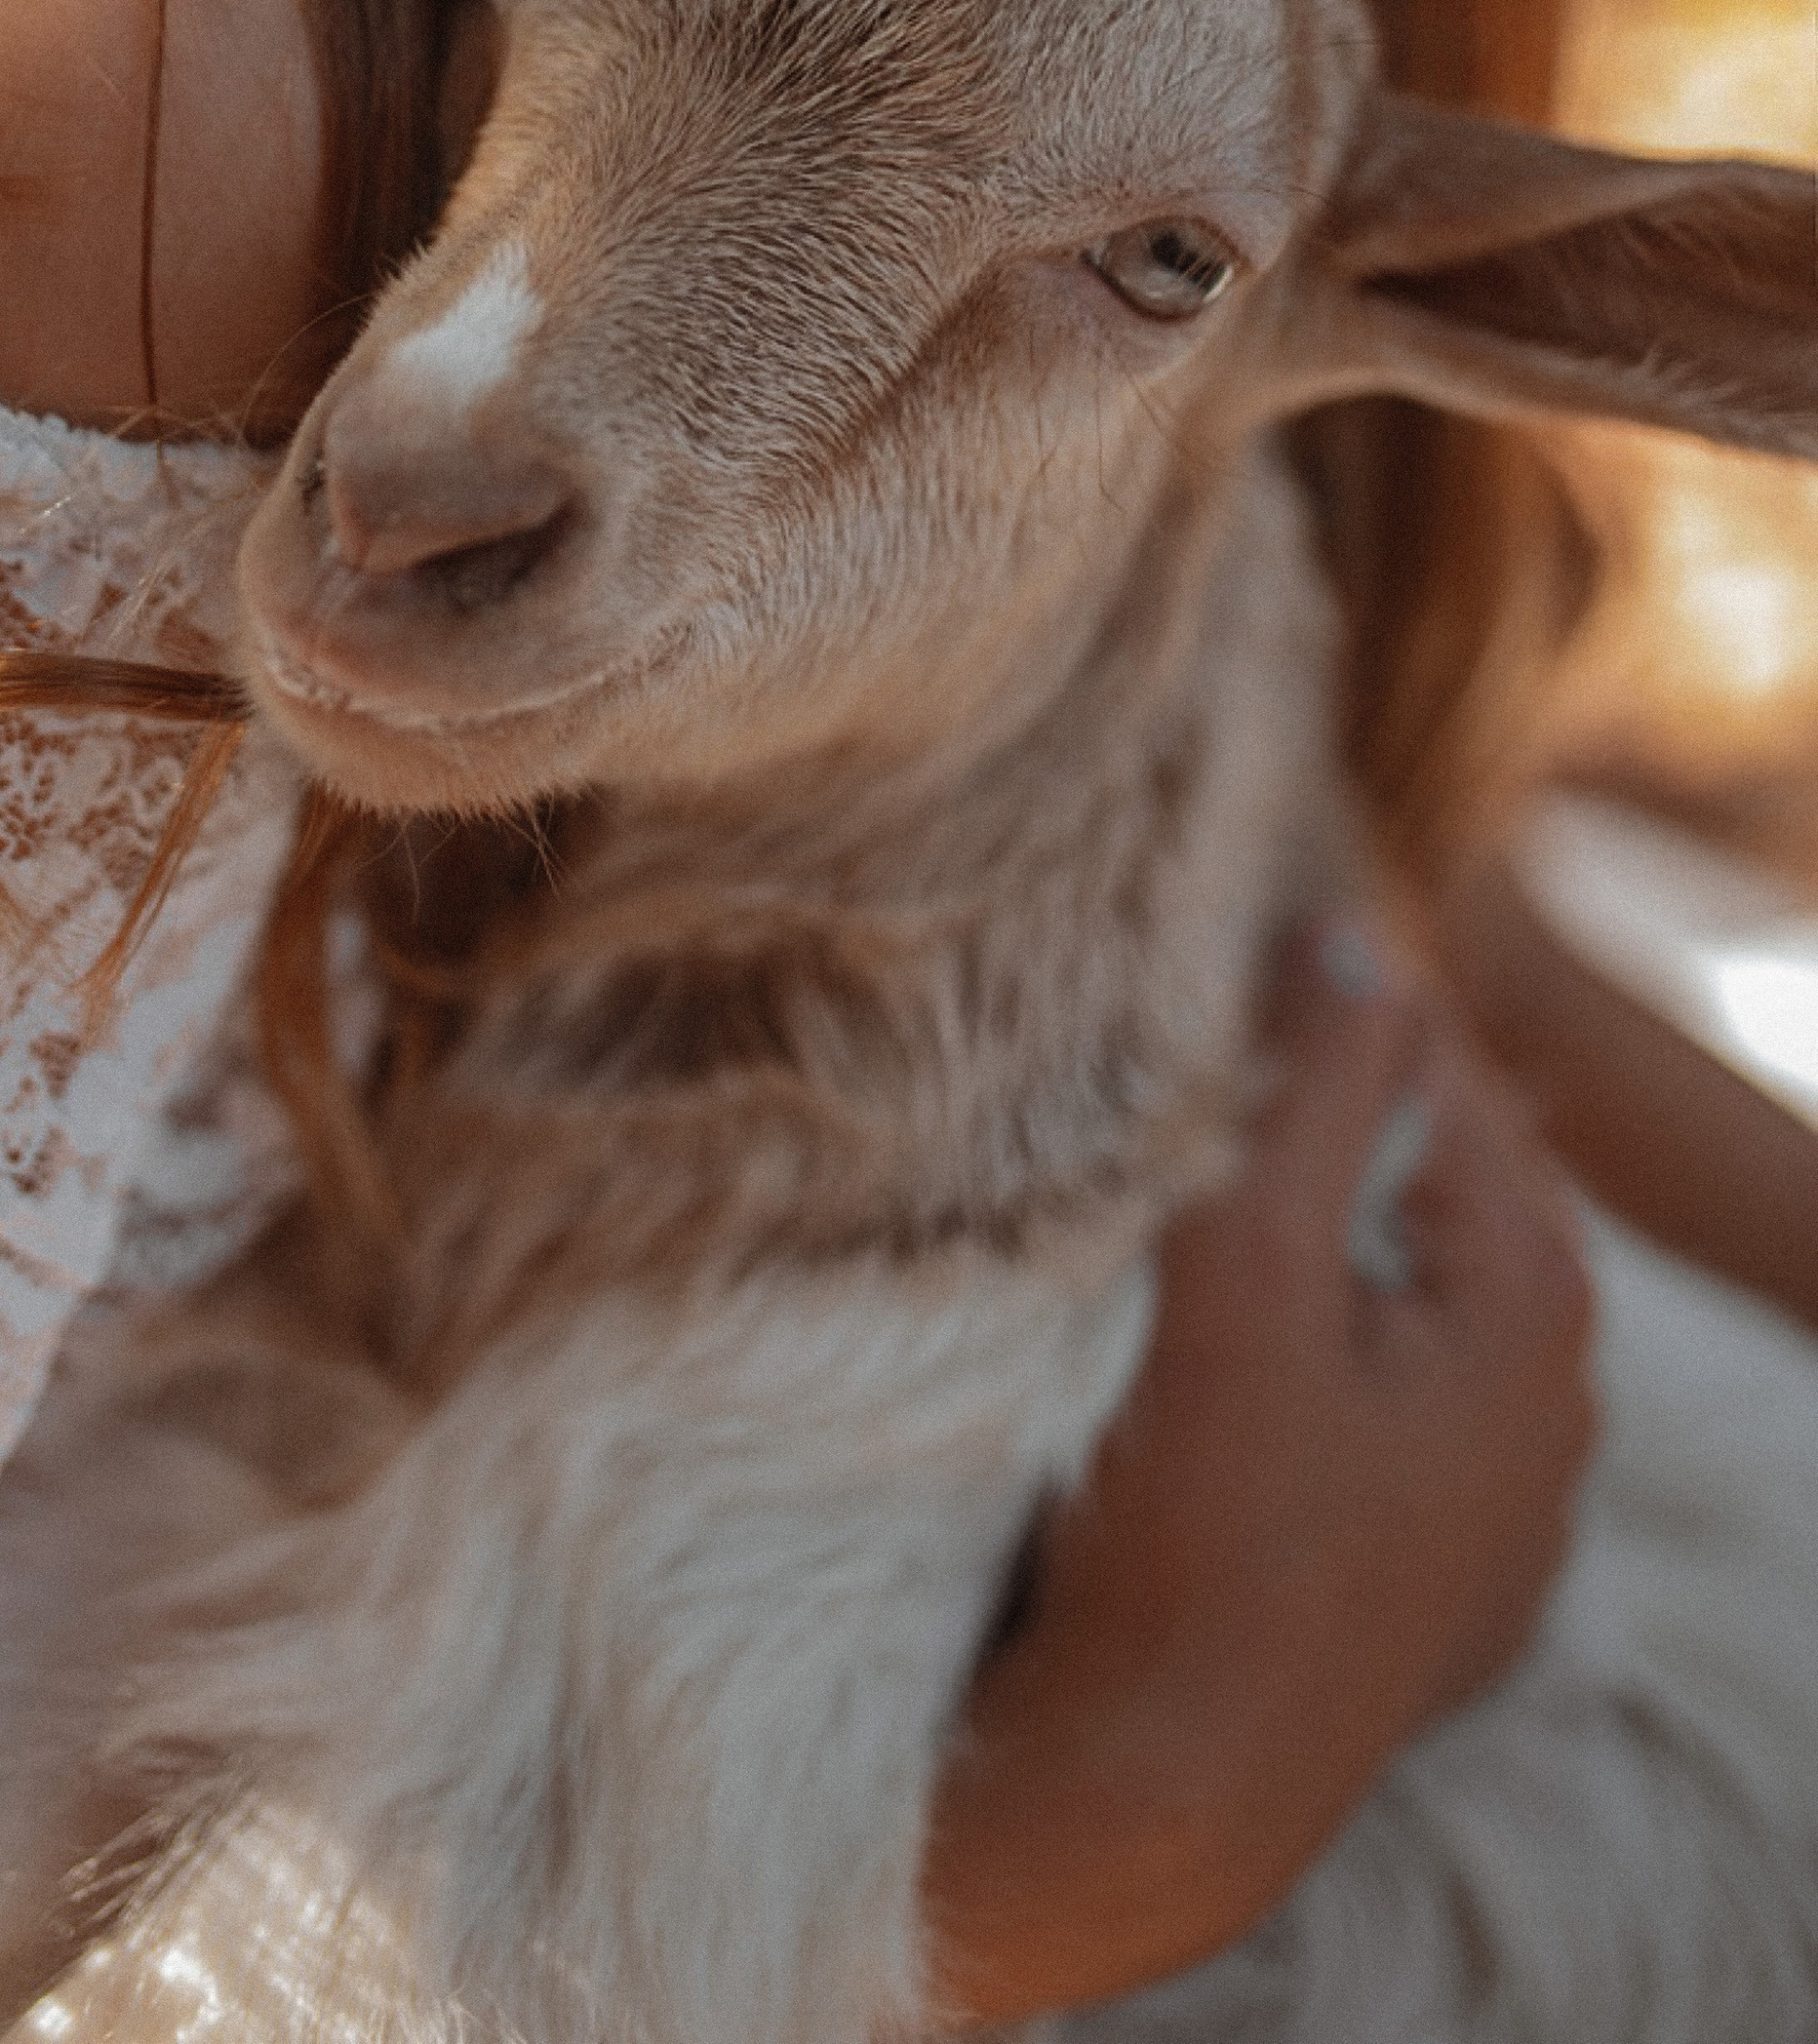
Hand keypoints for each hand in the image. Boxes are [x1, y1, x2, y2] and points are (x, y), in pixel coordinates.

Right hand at [920, 922, 1596, 2022]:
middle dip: (1310, 1139)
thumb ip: (1311, 1085)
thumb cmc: (1202, 1520)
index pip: (1432, 1067)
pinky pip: (1380, 1410)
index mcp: (1535, 1296)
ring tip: (1183, 1259)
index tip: (1196, 1019)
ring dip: (1306, 1253)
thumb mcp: (1246, 1263)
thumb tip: (1351, 937)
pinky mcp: (1440, 1579)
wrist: (1166, 1786)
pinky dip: (1312, 1369)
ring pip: (1399, 1296)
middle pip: (1424, 1181)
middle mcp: (1557, 1399)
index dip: (1309, 1022)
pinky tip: (1219, 1392)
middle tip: (1175, 1143)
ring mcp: (1505, 1505)